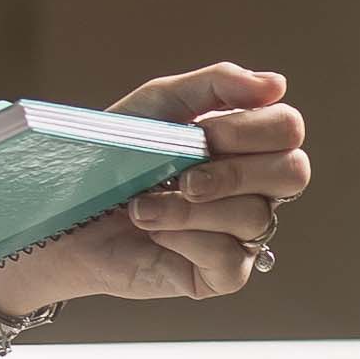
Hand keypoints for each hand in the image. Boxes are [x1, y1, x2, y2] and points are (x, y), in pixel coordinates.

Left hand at [0, 66, 305, 310]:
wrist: (65, 212)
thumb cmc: (113, 155)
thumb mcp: (159, 104)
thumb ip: (216, 84)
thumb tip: (276, 83)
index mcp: (247, 143)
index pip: (288, 128)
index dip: (252, 129)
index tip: (202, 133)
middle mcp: (255, 188)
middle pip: (293, 172)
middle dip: (231, 171)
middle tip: (182, 176)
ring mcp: (242, 234)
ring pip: (255, 216)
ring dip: (189, 208)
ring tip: (142, 206)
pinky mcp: (220, 274)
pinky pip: (230, 258)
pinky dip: (185, 240)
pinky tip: (153, 233)